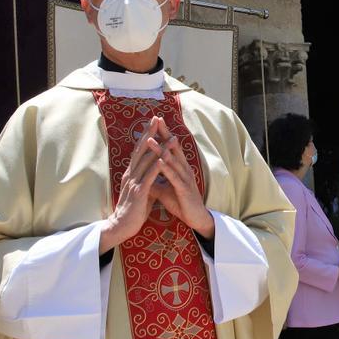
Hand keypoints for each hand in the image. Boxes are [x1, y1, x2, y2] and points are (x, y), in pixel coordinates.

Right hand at [100, 129, 164, 252]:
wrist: (121, 226)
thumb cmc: (133, 209)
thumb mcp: (141, 190)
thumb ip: (147, 180)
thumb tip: (154, 173)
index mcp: (131, 173)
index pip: (139, 150)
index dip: (146, 136)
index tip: (153, 123)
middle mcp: (131, 174)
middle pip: (141, 150)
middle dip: (150, 134)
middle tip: (157, 119)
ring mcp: (134, 182)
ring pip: (147, 161)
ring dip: (159, 148)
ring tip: (169, 136)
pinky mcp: (139, 193)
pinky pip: (149, 177)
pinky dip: (157, 167)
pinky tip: (164, 158)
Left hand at [147, 117, 214, 238]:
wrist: (195, 219)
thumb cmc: (181, 202)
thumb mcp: (164, 190)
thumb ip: (155, 180)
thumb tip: (143, 175)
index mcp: (179, 168)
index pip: (171, 147)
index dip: (164, 134)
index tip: (155, 122)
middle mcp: (184, 169)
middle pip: (174, 148)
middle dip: (165, 134)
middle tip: (156, 120)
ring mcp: (185, 178)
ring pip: (172, 161)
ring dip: (161, 150)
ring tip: (150, 140)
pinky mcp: (184, 189)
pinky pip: (174, 177)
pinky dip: (166, 168)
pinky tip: (160, 161)